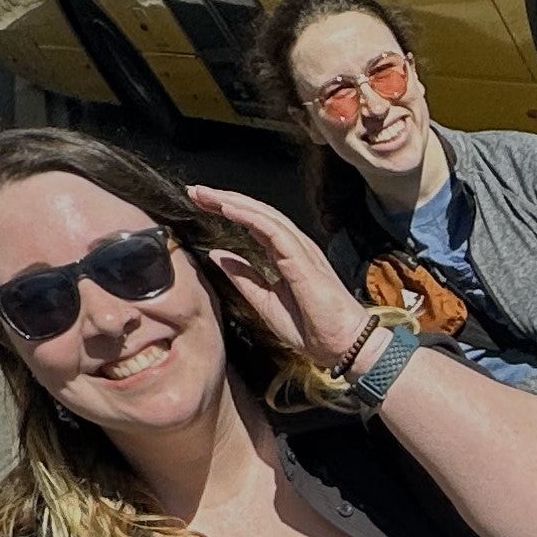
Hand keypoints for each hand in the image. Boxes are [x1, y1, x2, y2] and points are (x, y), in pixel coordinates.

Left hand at [188, 185, 373, 375]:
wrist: (341, 345)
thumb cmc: (313, 328)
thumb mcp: (265, 302)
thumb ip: (244, 278)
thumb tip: (218, 256)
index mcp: (285, 256)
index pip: (254, 224)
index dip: (228, 212)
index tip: (201, 205)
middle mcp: (293, 246)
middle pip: (256, 213)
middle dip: (224, 199)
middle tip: (195, 191)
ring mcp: (299, 249)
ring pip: (263, 215)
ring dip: (232, 202)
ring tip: (205, 195)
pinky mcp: (301, 258)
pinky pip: (272, 229)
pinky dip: (248, 216)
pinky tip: (227, 208)